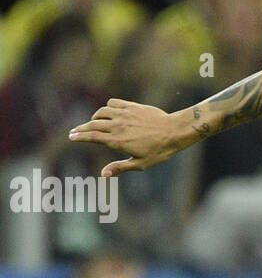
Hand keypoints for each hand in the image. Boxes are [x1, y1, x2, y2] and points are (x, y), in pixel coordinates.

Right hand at [69, 100, 187, 177]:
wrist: (173, 131)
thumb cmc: (159, 151)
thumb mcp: (140, 164)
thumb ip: (120, 167)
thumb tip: (103, 174)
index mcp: (117, 141)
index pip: (92, 137)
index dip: (79, 136)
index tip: (72, 137)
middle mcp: (117, 126)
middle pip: (92, 124)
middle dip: (81, 128)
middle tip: (74, 131)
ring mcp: (124, 114)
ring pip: (101, 112)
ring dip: (94, 118)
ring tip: (93, 123)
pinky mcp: (131, 106)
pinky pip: (112, 103)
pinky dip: (107, 107)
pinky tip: (108, 112)